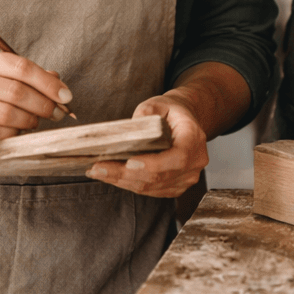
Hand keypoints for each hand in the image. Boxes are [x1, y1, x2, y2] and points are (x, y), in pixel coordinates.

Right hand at [0, 49, 72, 147]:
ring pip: (6, 113)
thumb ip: (20, 75)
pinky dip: (12, 134)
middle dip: (43, 104)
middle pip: (16, 91)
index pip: (20, 67)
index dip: (47, 82)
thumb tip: (56, 79)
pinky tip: (16, 132)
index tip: (65, 95)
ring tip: (35, 122)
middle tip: (55, 113)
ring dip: (29, 121)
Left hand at [87, 95, 208, 197]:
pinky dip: (130, 184)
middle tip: (98, 167)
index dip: (152, 164)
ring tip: (99, 171)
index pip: (177, 158)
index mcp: (194, 139)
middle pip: (159, 176)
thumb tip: (130, 129)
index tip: (127, 163)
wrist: (184, 120)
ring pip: (152, 187)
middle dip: (126, 174)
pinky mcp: (176, 186)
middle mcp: (195, 162)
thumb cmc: (170, 111)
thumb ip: (146, 112)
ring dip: (123, 181)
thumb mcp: (159, 103)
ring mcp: (187, 178)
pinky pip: (151, 190)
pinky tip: (112, 176)